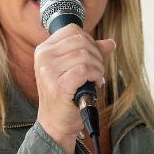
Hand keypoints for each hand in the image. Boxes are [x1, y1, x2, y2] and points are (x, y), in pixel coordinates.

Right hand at [34, 25, 116, 153]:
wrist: (55, 123)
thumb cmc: (65, 96)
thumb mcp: (75, 70)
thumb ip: (91, 54)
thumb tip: (110, 43)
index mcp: (44, 49)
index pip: (72, 30)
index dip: (90, 40)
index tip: (93, 56)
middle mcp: (43, 57)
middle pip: (81, 41)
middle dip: (97, 54)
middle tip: (98, 70)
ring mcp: (48, 71)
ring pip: (84, 55)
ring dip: (98, 66)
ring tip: (97, 78)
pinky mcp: (58, 85)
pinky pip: (85, 70)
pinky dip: (96, 75)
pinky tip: (96, 83)